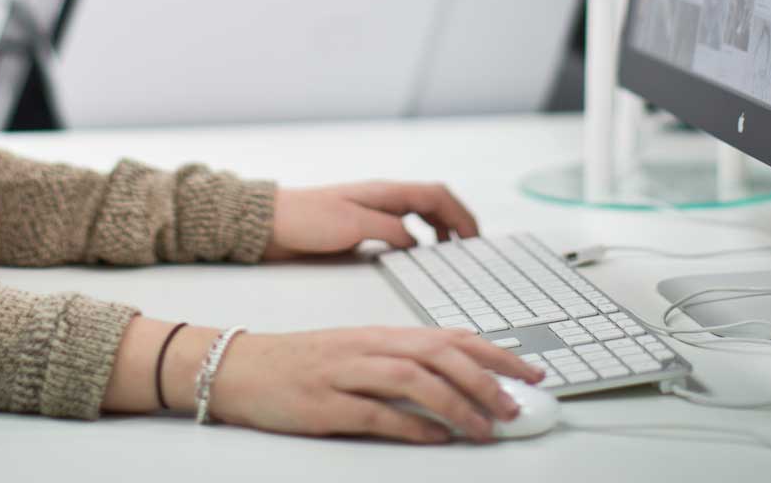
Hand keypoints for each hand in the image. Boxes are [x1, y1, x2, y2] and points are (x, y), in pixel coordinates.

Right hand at [210, 327, 542, 443]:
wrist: (241, 366)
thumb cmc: (301, 361)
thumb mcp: (358, 351)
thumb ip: (402, 361)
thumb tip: (457, 381)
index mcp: (380, 333)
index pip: (449, 336)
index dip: (494, 351)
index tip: (529, 370)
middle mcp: (368, 346)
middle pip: (438, 354)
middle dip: (485, 378)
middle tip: (515, 405)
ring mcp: (345, 373)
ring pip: (412, 379)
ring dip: (456, 403)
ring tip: (485, 427)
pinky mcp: (324, 403)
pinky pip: (375, 413)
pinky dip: (410, 425)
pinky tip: (435, 438)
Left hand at [264, 181, 479, 259]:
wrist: (268, 225)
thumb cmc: (305, 219)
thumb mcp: (353, 225)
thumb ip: (389, 231)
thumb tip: (417, 242)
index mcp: (384, 192)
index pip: (436, 196)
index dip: (461, 215)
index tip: (475, 238)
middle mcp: (382, 200)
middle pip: (432, 204)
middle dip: (455, 222)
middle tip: (469, 247)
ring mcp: (371, 214)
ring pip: (417, 217)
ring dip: (438, 231)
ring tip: (448, 253)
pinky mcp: (359, 230)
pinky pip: (399, 231)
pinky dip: (417, 241)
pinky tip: (414, 256)